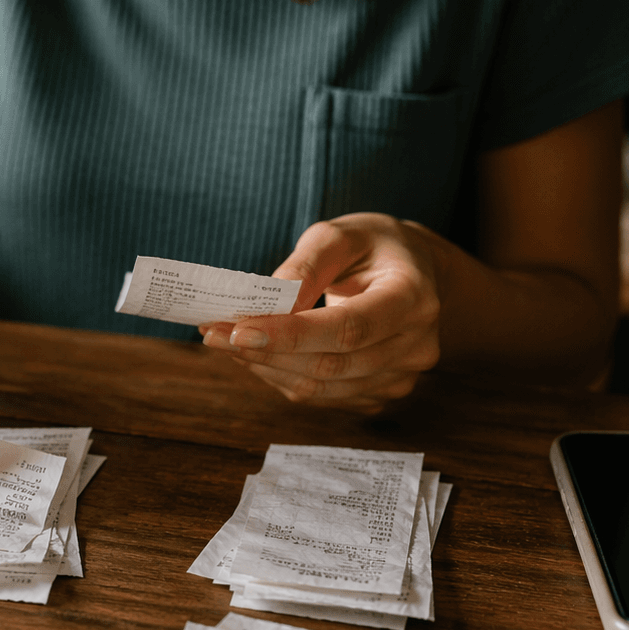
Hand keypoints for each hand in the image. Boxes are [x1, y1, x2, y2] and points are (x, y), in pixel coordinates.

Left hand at [200, 213, 444, 412]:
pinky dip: (280, 375)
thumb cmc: (372, 247)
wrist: (414, 272)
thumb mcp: (340, 235)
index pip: (349, 328)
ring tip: (224, 342)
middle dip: (265, 352)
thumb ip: (305, 266)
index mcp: (413, 298)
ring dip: (265, 367)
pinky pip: (321, 394)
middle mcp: (415, 345)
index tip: (239, 329)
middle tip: (213, 334)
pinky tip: (254, 354)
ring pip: (321, 387)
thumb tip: (268, 305)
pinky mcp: (379, 393)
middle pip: (331, 364)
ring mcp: (400, 376)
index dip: (292, 335)